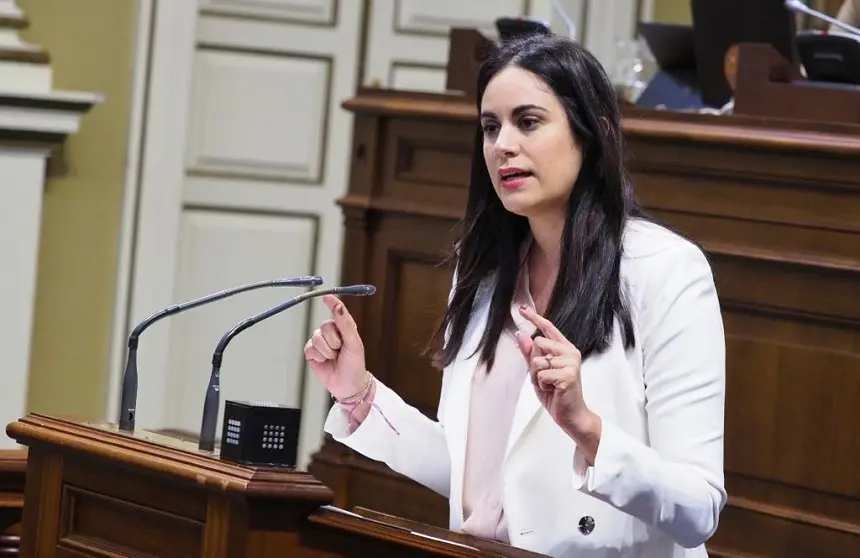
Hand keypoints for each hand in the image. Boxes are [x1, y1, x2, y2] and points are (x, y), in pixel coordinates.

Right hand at [303, 295, 367, 400]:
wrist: (347, 385)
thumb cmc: (354, 364)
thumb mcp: (353, 343)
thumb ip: (345, 324)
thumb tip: (339, 307)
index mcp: (344, 327)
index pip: (337, 311)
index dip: (332, 303)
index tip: (326, 297)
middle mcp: (331, 332)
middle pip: (325, 327)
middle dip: (333, 341)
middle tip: (340, 350)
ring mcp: (320, 342)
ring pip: (317, 338)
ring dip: (327, 350)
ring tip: (334, 357)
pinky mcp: (312, 352)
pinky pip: (310, 348)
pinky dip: (319, 356)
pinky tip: (325, 361)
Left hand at [515, 305, 600, 460]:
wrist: (571, 415)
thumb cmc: (556, 394)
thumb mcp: (538, 372)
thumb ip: (530, 354)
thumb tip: (520, 334)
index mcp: (565, 349)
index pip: (548, 328)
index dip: (534, 317)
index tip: (521, 308)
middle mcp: (570, 352)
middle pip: (538, 343)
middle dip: (534, 363)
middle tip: (544, 378)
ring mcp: (571, 362)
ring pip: (537, 360)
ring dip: (537, 376)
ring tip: (549, 385)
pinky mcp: (568, 374)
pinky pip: (541, 374)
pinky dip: (541, 384)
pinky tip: (553, 390)